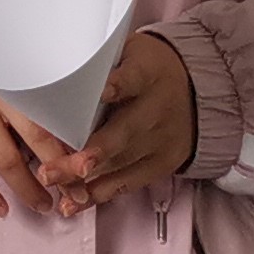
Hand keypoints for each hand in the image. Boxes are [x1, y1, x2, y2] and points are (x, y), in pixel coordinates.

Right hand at [0, 36, 66, 217]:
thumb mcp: (8, 64)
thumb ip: (35, 87)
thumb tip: (77, 127)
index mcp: (17, 69)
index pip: (57, 109)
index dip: (75, 140)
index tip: (90, 164)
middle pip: (37, 135)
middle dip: (61, 170)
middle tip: (77, 192)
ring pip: (6, 157)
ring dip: (28, 187)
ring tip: (44, 205)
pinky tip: (1, 208)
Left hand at [35, 33, 196, 216]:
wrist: (201, 91)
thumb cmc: (147, 67)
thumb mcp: (131, 50)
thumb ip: (100, 57)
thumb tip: (52, 53)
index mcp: (148, 74)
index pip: (131, 79)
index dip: (115, 86)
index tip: (97, 92)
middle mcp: (156, 110)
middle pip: (122, 133)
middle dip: (89, 152)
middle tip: (54, 166)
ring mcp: (160, 141)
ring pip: (120, 163)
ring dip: (84, 177)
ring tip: (52, 182)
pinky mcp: (160, 164)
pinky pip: (127, 183)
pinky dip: (98, 194)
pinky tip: (72, 203)